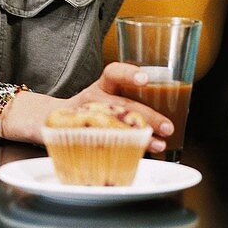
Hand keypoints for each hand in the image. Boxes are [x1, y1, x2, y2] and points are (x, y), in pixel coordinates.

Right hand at [61, 63, 175, 152]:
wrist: (54, 119)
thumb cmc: (94, 106)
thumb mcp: (107, 94)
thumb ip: (131, 96)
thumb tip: (174, 105)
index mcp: (102, 85)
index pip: (113, 73)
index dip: (128, 74)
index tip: (145, 79)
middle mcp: (94, 100)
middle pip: (120, 105)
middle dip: (147, 116)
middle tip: (168, 126)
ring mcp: (87, 119)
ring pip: (114, 127)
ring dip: (140, 137)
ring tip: (160, 144)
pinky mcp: (83, 137)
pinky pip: (106, 144)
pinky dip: (126, 150)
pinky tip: (140, 154)